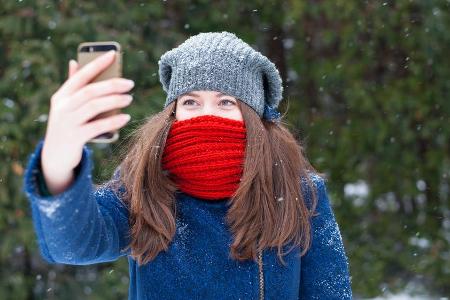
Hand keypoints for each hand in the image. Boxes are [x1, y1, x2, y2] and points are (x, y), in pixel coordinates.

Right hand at [41, 50, 133, 193]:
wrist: (54, 156)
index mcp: (61, 95)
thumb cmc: (67, 125)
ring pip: (94, 106)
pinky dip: (113, 121)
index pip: (80, 75)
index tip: (112, 54)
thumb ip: (72, 86)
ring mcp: (67, 122)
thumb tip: (74, 61)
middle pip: (90, 90)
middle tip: (130, 83)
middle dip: (112, 84)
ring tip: (130, 98)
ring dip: (115, 100)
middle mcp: (62, 107)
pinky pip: (98, 126)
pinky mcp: (75, 137)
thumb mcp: (66, 106)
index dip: (97, 63)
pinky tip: (125, 117)